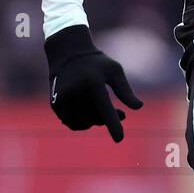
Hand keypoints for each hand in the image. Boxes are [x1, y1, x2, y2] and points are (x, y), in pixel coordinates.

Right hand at [44, 25, 142, 141]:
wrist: (67, 53)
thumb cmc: (96, 63)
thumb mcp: (114, 71)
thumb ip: (125, 90)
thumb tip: (138, 107)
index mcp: (92, 82)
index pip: (104, 108)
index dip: (112, 124)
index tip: (119, 139)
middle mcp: (75, 92)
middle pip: (95, 118)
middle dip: (109, 120)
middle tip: (122, 114)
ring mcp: (62, 99)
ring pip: (82, 124)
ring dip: (95, 122)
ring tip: (103, 111)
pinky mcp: (55, 104)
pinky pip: (71, 123)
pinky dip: (82, 122)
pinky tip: (90, 113)